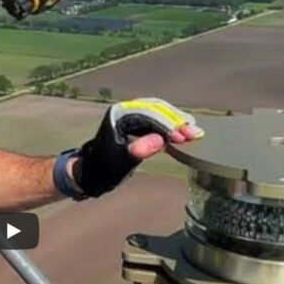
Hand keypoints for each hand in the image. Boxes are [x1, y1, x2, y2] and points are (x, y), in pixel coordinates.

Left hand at [72, 98, 202, 197]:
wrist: (90, 173)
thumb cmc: (102, 169)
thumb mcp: (120, 163)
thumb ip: (138, 151)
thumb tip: (159, 141)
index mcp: (119, 115)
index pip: (149, 115)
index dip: (168, 125)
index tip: (182, 137)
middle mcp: (125, 111)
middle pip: (157, 109)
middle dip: (176, 121)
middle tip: (194, 134)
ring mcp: (131, 116)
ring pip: (159, 112)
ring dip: (177, 122)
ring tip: (194, 132)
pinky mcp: (136, 124)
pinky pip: (157, 120)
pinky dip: (171, 126)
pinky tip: (183, 132)